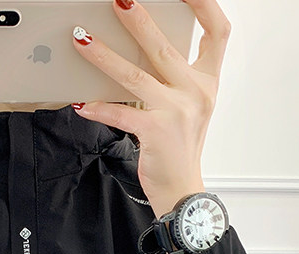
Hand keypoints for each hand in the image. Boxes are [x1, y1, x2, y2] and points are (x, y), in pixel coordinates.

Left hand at [70, 0, 229, 219]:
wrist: (182, 190)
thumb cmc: (181, 148)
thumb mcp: (190, 108)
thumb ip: (176, 78)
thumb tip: (140, 49)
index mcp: (209, 81)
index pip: (218, 31)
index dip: (204, 3)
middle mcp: (196, 92)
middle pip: (164, 46)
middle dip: (138, 20)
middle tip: (117, 0)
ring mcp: (177, 111)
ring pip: (134, 75)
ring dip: (103, 56)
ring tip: (82, 39)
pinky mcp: (155, 131)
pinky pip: (121, 113)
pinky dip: (98, 107)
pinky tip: (80, 103)